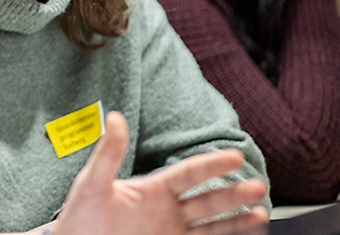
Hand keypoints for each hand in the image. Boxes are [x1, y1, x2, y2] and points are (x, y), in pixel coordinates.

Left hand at [53, 112, 267, 234]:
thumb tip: (114, 117)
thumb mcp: (92, 183)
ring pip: (213, 225)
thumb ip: (108, 153)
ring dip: (236, 220)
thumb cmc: (80, 217)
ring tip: (261, 214)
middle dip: (233, 193)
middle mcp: (168, 211)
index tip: (235, 156)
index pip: (188, 173)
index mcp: (153, 189)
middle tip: (258, 186)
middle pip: (208, 200)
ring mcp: (172, 232)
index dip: (211, 165)